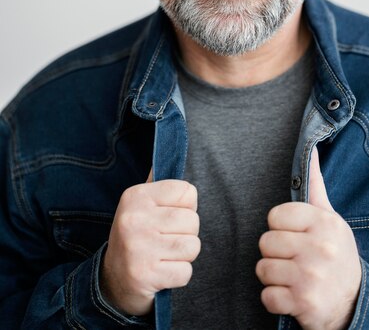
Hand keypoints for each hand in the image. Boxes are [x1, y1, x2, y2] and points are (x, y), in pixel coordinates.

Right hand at [100, 172, 199, 316]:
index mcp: (136, 196)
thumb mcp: (141, 205)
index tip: (168, 217)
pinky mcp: (145, 274)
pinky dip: (179, 275)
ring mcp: (138, 248)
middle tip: (165, 240)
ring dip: (183, 255)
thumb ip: (158, 183)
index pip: (188, 192)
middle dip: (186, 234)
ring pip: (192, 246)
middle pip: (193, 221)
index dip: (185, 207)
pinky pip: (186, 272)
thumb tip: (171, 150)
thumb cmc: (137, 235)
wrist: (113, 280)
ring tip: (164, 254)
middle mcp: (134, 218)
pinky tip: (161, 271)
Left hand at [256, 148, 360, 329]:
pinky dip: (275, 299)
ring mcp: (311, 276)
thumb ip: (315, 186)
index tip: (294, 236)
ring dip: (273, 277)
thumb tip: (311, 150)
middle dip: (274, 253)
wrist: (355, 304)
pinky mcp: (304, 303)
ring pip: (263, 268)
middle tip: (293, 259)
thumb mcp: (331, 219)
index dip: (279, 228)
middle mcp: (320, 248)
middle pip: (265, 242)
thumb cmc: (337, 255)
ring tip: (293, 277)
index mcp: (324, 223)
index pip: (274, 216)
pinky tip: (293, 296)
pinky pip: (267, 296)